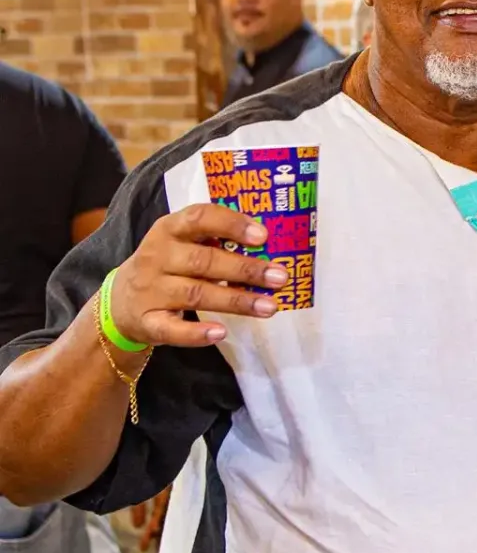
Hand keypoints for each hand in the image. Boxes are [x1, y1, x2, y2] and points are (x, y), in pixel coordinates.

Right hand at [107, 203, 288, 347]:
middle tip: (280, 277)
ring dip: (236, 300)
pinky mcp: (147, 322)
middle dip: (245, 269)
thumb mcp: (182, 244)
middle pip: (204, 261)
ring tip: (269, 307)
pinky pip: (171, 329)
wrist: (119, 303)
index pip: (199, 218)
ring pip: (195, 294)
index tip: (263, 236)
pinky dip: (195, 334)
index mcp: (168, 230)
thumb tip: (269, 245)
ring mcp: (149, 290)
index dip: (231, 224)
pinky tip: (221, 333)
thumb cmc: (167, 267)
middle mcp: (156, 257)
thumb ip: (216, 241)